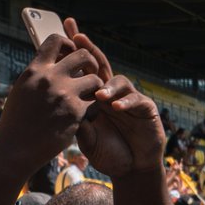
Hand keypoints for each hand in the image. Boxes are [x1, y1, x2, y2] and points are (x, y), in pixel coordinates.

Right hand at [0, 32, 102, 172]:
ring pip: (95, 79)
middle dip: (90, 64)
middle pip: (83, 55)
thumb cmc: (16, 124)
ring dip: (95, 89)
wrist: (14, 151)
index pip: (55, 40)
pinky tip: (85, 117)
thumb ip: (38, 76)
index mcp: (34, 71)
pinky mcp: (76, 112)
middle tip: (88, 75)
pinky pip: (96, 103)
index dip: (68, 43)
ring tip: (88, 99)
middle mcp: (49, 79)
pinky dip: (93, 110)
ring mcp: (64, 94)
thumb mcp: (21, 92)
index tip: (71, 53)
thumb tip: (51, 63)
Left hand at [62, 19, 165, 177]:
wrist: (129, 168)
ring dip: (108, 85)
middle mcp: (111, 93)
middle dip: (89, 49)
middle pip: (100, 66)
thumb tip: (58, 108)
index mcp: (93, 97)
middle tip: (77, 36)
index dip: (73, 55)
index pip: (82, 71)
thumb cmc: (106, 152)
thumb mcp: (83, 137)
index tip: (59, 38)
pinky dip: (125, 101)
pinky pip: (137, 100)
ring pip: (119, 81)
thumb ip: (75, 122)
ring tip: (99, 95)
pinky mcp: (146, 109)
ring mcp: (129, 99)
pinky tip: (115, 106)